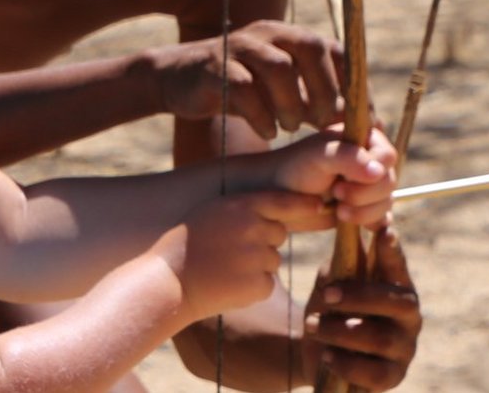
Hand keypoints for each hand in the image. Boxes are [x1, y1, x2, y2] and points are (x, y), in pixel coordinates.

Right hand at [148, 21, 344, 138]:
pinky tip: (267, 132)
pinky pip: (243, 87)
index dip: (352, 83)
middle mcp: (269, 33)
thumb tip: (367, 128)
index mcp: (291, 37)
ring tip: (291, 128)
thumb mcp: (282, 92)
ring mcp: (240, 47)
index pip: (334, 49)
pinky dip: (261, 113)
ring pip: (278, 66)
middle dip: (324, 89)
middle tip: (324, 124)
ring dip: (292, 102)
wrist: (180, 79)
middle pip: (310, 47)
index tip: (359, 119)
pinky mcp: (214, 67)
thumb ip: (318, 102)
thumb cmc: (241, 91)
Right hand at [161, 192, 337, 319]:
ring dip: (256, 266)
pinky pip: (266, 284)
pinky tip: (226, 285)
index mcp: (241, 205)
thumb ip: (242, 207)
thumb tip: (276, 211)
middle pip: (279, 233)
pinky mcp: (259, 285)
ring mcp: (258, 257)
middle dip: (264, 241)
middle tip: (232, 251)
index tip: (318, 207)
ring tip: (223, 269)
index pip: (284, 201)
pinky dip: (251, 288)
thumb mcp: (211, 212)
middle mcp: (254, 228)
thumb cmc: (185, 245)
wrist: (169, 282)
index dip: (303, 205)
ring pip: (272, 260)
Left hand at [251, 128, 396, 227]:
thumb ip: (349, 159)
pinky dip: (371, 223)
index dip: (372, 173)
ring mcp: (367, 186)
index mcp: (362, 139)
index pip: (387, 156)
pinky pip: (382, 218)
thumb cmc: (293, 169)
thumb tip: (379, 172)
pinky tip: (350, 220)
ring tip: (338, 210)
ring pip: (386, 202)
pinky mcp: (363, 209)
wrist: (276, 197)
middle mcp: (368, 161)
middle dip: (365, 195)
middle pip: (389, 182)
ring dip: (364, 212)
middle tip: (336, 195)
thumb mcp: (319, 156)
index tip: (341, 181)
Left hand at [305, 228, 421, 389]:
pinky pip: (376, 374)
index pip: (399, 265)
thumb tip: (347, 224)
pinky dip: (347, 363)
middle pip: (397, 302)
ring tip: (312, 326)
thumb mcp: (332, 282)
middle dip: (358, 297)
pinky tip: (326, 355)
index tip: (385, 232)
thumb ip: (342, 260)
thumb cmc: (331, 310)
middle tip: (326, 296)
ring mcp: (405, 348)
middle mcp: (409, 317)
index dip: (394, 251)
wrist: (316, 352)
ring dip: (341, 330)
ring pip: (380, 338)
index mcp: (397, 287)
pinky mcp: (393, 377)